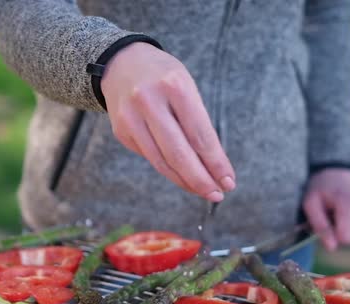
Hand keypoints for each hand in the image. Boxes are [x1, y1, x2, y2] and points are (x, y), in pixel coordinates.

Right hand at [101, 42, 235, 201]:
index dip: (216, 163)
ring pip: (161, 162)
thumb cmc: (163, 76)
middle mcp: (149, 101)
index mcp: (175, 86)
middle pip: (179, 153)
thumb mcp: (186, 85)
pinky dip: (168, 169)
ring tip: (204, 190)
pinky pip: (149, 157)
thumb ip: (197, 121)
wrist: (120, 63)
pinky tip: (182, 175)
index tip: (229, 181)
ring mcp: (131, 117)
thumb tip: (213, 165)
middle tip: (217, 194)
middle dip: (201, 179)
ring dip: (185, 181)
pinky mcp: (121, 131)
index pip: (200, 134)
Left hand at [302, 169, 349, 250]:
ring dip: (345, 228)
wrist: (337, 170)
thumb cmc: (320, 188)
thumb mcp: (310, 203)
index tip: (325, 225)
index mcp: (347, 202)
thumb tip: (332, 248)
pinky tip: (347, 209)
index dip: (333, 237)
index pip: (346, 237)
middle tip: (329, 216)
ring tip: (338, 211)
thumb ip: (319, 226)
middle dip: (338, 233)